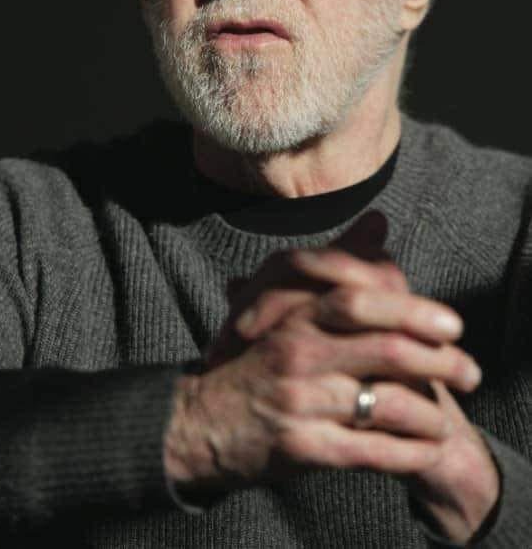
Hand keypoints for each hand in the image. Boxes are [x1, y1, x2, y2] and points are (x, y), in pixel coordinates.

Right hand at [164, 212, 491, 529]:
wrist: (198, 422)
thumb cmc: (255, 359)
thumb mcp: (287, 304)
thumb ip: (337, 265)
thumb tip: (378, 218)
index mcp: (295, 315)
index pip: (358, 300)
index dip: (411, 311)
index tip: (453, 325)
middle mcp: (296, 352)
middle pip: (382, 349)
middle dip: (438, 362)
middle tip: (473, 373)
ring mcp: (297, 399)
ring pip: (382, 404)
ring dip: (428, 415)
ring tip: (450, 420)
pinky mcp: (299, 446)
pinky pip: (367, 451)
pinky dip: (405, 454)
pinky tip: (425, 452)